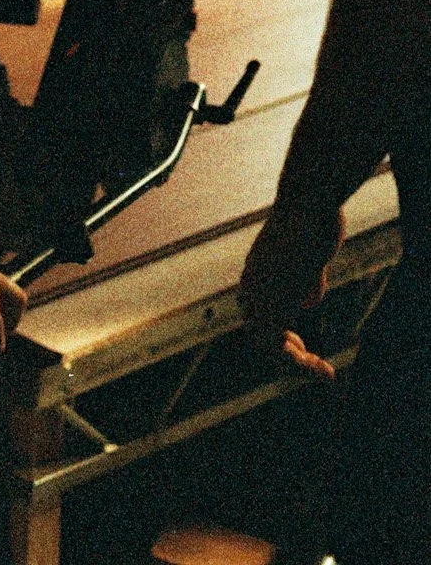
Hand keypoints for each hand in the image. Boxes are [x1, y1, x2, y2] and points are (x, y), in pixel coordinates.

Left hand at [238, 199, 342, 380]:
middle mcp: (253, 283)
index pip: (255, 309)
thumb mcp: (308, 250)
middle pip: (258, 329)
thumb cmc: (313, 217)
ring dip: (295, 363)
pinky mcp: (273, 304)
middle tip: (313, 364)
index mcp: (257, 267)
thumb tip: (305, 301)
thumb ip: (304, 277)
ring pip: (268, 343)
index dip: (278, 331)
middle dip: (285, 351)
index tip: (301, 344)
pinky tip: (324, 371)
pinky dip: (301, 365)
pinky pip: (279, 347)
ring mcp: (260, 295)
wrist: (307, 203)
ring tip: (322, 373)